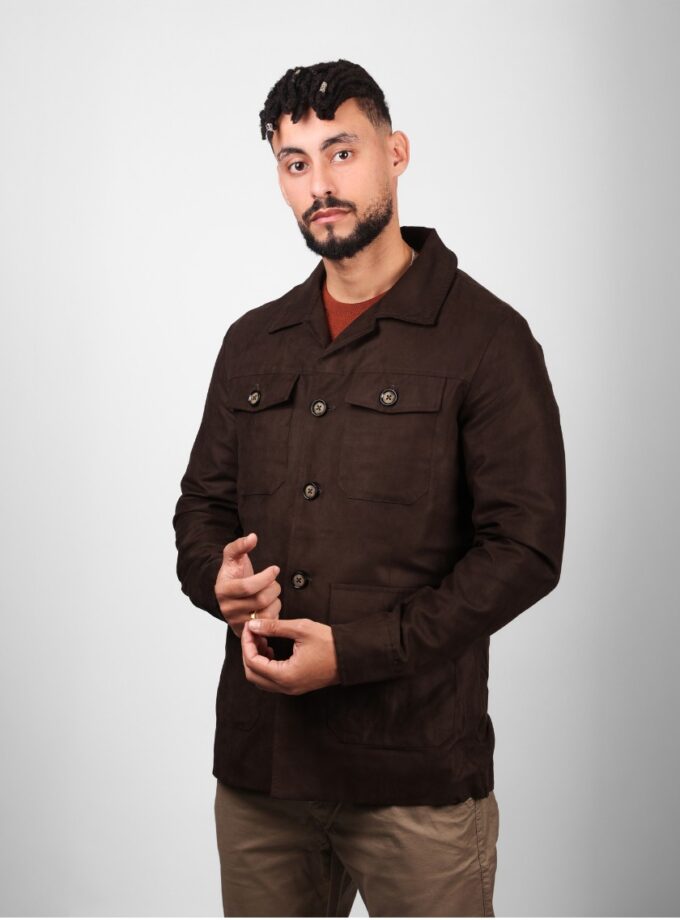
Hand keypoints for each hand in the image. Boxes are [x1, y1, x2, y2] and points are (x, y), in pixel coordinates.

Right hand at [214, 533, 280, 653]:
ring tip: (272, 593)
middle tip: (275, 582)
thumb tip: (252, 537)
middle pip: (260, 600)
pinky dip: (274, 614)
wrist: (228, 595)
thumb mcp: (232, 557)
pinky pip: (267, 625)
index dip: (265, 577)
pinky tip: (270, 605)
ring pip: (267, 613)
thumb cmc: (233, 574)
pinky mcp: (245, 631)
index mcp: (223, 589)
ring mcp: (236, 622)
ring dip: (276, 601)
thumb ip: (240, 545)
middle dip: (274, 588)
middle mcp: (227, 608)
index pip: (248, 586)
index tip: (275, 568)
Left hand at [241, 618, 340, 694]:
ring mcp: (291, 688)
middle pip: (252, 674)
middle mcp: (286, 687)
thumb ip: (274, 627)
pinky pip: (271, 680)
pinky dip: (265, 665)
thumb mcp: (301, 629)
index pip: (253, 662)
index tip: (250, 627)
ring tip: (262, 639)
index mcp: (285, 676)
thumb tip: (254, 626)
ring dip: (256, 659)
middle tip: (253, 633)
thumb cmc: (330, 643)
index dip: (247, 643)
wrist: (351, 656)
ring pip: (260, 679)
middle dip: (249, 652)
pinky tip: (271, 648)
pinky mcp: (295, 685)